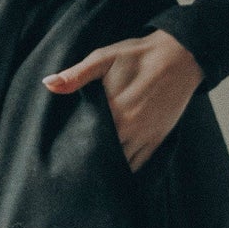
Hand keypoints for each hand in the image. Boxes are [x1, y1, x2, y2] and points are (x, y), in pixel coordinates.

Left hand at [43, 28, 203, 171]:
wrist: (180, 56)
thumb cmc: (139, 55)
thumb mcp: (104, 58)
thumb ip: (77, 74)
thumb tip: (48, 83)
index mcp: (113, 111)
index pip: (87, 140)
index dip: (74, 149)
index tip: (63, 153)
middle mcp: (129, 130)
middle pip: (103, 156)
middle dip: (90, 160)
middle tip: (73, 166)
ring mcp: (145, 137)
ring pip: (122, 164)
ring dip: (108, 167)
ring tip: (92, 171)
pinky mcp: (158, 138)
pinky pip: (140, 163)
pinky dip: (127, 169)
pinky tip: (115, 172)